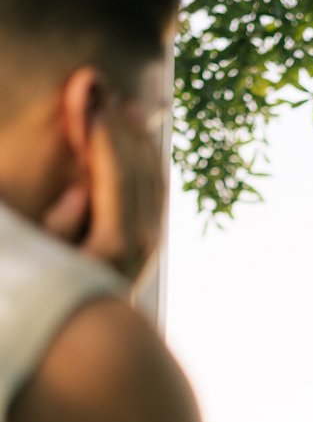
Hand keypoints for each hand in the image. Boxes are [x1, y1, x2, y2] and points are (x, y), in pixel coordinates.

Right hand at [42, 94, 165, 281]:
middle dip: (117, 124)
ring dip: (136, 135)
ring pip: (151, 175)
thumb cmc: (54, 293)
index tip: (89, 96)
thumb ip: (58, 227)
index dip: (101, 133)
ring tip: (121, 101)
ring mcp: (154, 239)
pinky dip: (149, 155)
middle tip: (98, 84)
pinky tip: (139, 133)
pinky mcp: (156, 239)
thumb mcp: (46, 259)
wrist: (93, 336)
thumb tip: (79, 190)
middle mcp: (142, 238)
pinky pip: (157, 186)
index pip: (113, 174)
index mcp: (114, 242)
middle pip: (135, 168)